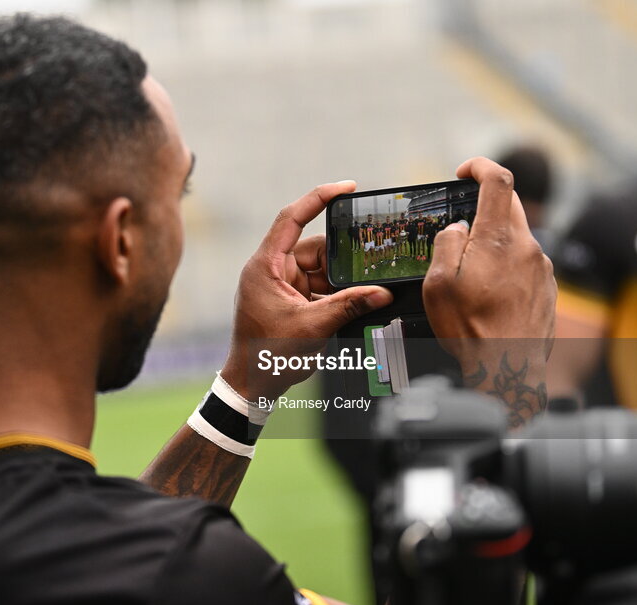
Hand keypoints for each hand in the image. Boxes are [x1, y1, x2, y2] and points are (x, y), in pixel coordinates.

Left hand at [221, 181, 393, 400]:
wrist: (254, 385)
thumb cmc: (268, 356)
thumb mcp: (313, 328)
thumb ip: (348, 307)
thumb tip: (381, 293)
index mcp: (266, 266)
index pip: (292, 218)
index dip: (319, 198)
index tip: (347, 187)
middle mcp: (273, 270)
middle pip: (316, 247)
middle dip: (343, 260)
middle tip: (370, 268)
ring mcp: (283, 285)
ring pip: (322, 269)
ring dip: (342, 283)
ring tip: (361, 295)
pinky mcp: (293, 300)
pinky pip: (321, 287)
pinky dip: (338, 295)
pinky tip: (354, 305)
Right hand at [423, 157, 555, 426]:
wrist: (508, 368)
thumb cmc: (471, 329)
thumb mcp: (439, 283)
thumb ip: (447, 243)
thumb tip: (458, 228)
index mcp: (499, 238)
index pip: (498, 179)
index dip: (480, 166)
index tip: (465, 172)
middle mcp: (528, 247)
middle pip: (510, 206)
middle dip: (485, 205)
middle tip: (462, 222)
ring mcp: (542, 268)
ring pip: (518, 238)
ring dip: (495, 243)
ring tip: (472, 274)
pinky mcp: (548, 289)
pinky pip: (526, 265)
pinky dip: (508, 267)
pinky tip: (491, 294)